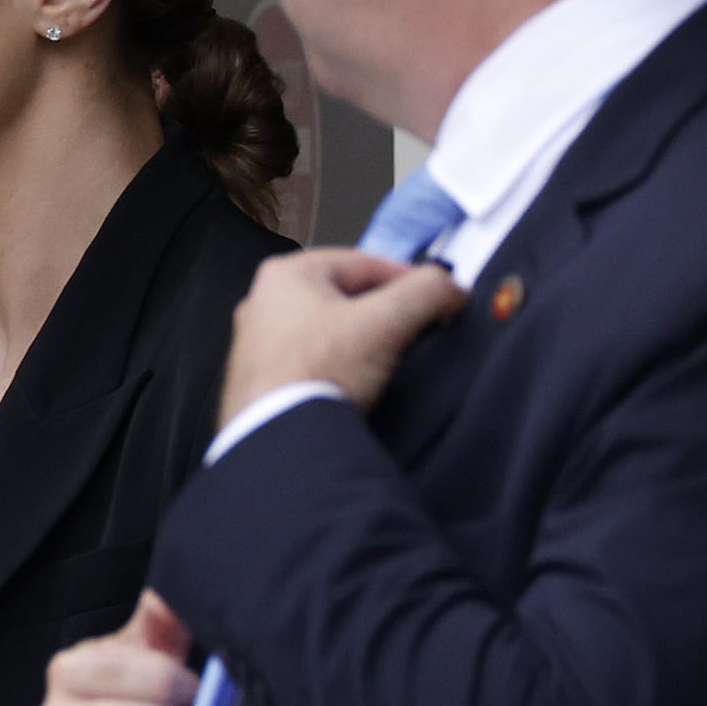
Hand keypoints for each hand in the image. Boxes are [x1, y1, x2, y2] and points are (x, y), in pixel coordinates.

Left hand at [218, 249, 465, 422]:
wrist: (282, 442)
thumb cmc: (324, 372)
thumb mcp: (386, 323)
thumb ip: (426, 292)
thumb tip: (451, 288)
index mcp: (285, 274)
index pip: (363, 263)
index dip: (408, 279)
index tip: (436, 298)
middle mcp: (261, 302)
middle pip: (343, 297)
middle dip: (382, 312)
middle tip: (414, 329)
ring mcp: (255, 343)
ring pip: (326, 330)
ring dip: (359, 341)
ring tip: (387, 360)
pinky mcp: (258, 380)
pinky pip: (309, 361)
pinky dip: (335, 367)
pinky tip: (354, 384)